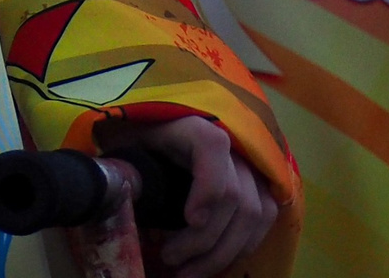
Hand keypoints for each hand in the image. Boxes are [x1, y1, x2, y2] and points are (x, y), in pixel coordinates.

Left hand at [107, 114, 279, 277]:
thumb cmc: (137, 140)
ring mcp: (246, 162)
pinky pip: (264, 216)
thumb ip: (127, 168)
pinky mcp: (256, 182)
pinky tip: (213, 263)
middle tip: (170, 259)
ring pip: (254, 212)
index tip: (190, 220)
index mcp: (191, 125)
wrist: (155, 135)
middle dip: (204, 239)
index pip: (212, 147)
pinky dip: (241, 247)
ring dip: (223, 253)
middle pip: (234, 194)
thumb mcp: (124, 145)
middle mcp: (227, 140)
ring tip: (187, 272)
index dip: (208, 187)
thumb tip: (127, 199)